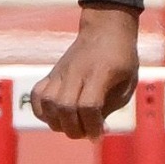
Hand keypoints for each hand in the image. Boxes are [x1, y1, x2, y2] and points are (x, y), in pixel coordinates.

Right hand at [31, 6, 141, 139]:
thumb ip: (110, 106)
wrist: (106, 29)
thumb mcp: (127, 83)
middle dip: (74, 129)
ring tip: (73, 125)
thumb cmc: (122, 58)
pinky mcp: (52, 73)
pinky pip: (37, 96)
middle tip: (86, 132)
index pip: (88, 105)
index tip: (98, 134)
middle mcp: (77, 72)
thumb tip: (92, 129)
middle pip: (65, 107)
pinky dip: (42, 112)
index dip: (92, 125)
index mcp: (101, 72)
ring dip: (58, 123)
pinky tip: (56, 116)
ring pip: (48, 103)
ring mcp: (61, 72)